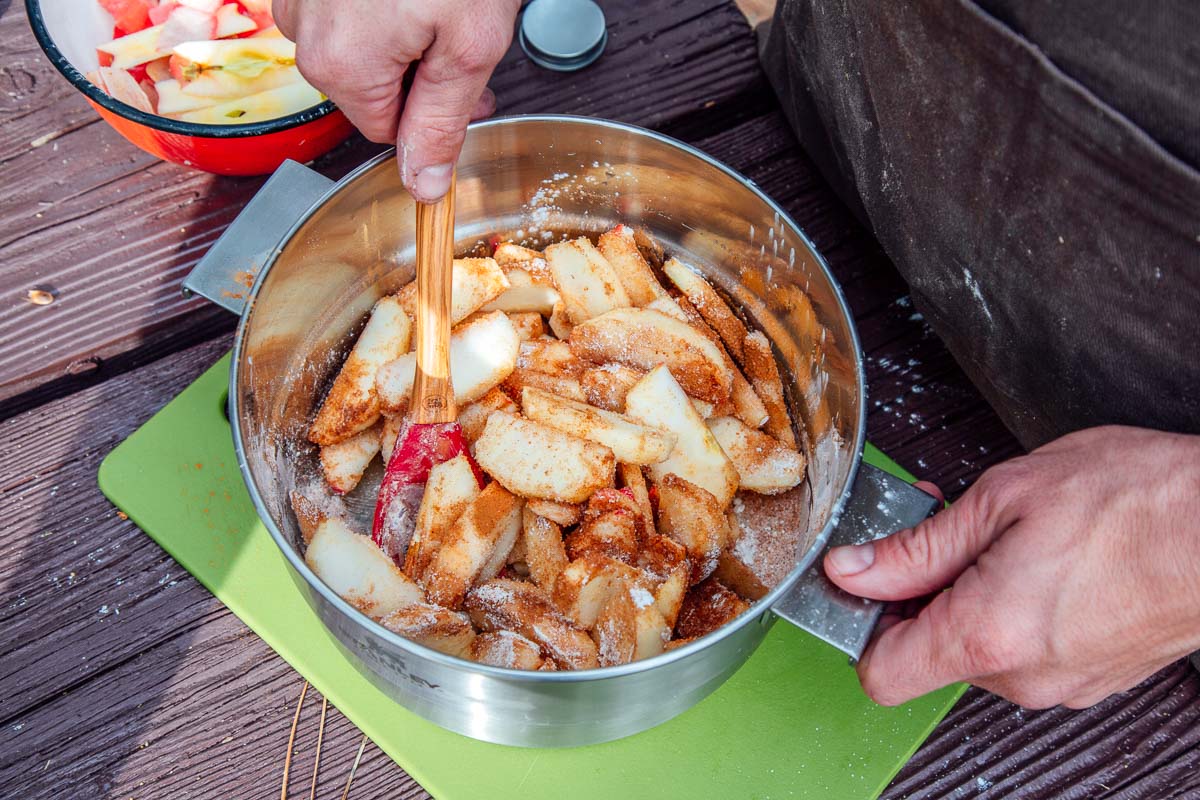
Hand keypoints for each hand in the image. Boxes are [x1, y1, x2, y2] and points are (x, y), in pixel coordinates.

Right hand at [273, 0, 520, 200]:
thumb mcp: (468, 46)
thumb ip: (443, 121)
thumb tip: (423, 185)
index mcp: (343, 65)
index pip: (386, 132)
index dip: (436, 118)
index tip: (471, 93)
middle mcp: (304, 31)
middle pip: (370, 89)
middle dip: (421, 75)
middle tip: (465, 36)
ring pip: (357, 46)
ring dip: (403, 37)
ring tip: (441, 1)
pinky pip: (341, 7)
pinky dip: (380, 5)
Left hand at [826, 425, 1199, 708]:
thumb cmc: (1139, 501)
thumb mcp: (1003, 498)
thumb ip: (917, 547)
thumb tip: (853, 570)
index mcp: (986, 633)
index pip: (880, 673)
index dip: (862, 622)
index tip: (869, 578)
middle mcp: (1022, 676)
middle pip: (928, 653)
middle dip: (923, 589)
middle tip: (944, 527)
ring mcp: (1062, 683)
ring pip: (977, 648)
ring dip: (970, 593)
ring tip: (1004, 534)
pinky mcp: (1091, 677)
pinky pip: (1024, 650)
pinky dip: (1013, 607)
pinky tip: (1039, 558)